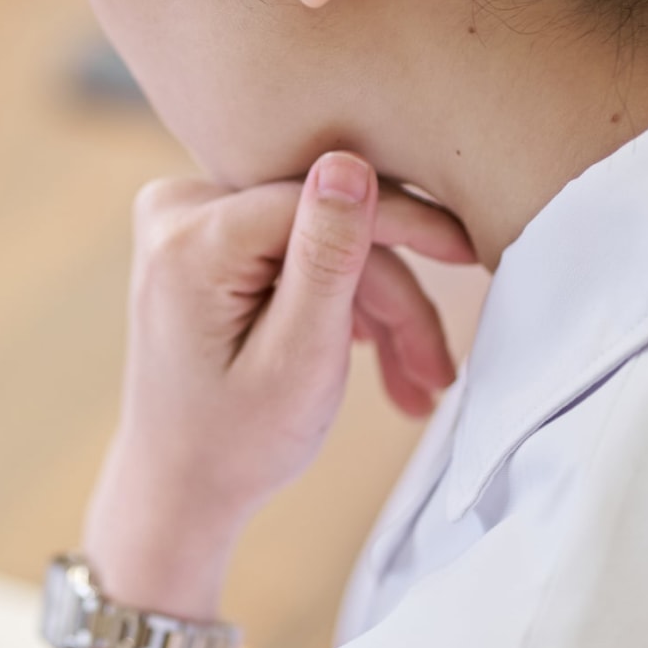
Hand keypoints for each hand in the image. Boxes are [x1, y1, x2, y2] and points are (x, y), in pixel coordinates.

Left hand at [90, 151, 472, 583]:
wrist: (180, 485)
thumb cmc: (234, 443)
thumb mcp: (297, 359)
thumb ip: (325, 259)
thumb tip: (348, 162)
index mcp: (189, 235)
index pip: (322, 197)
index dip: (404, 228)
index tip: (470, 253)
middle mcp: (177, 208)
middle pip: (324, 222)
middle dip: (391, 296)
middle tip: (437, 367)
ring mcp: (187, 219)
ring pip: (319, 239)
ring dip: (374, 310)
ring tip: (415, 383)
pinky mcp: (205, 235)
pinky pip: (295, 249)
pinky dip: (337, 302)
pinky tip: (374, 355)